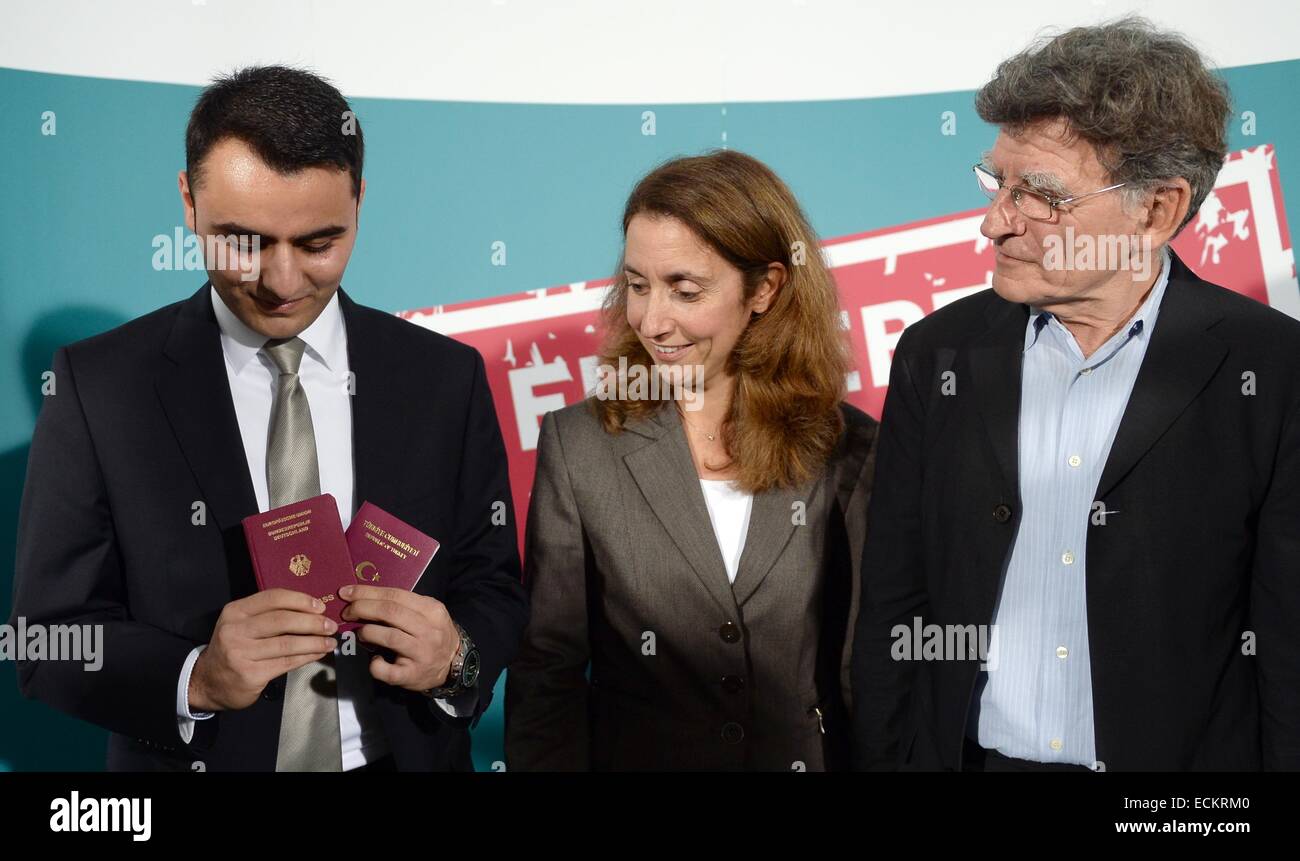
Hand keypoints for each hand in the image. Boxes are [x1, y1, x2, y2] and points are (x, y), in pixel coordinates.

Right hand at [189, 589, 337, 711]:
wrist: (208, 682)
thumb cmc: (233, 648)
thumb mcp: (242, 624)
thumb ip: (268, 615)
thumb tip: (311, 610)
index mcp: (235, 611)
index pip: (273, 598)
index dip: (300, 600)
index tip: (320, 606)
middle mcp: (235, 630)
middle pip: (282, 620)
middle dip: (312, 622)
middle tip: (331, 625)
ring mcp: (242, 653)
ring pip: (287, 643)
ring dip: (314, 642)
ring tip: (330, 641)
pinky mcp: (251, 675)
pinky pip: (286, 662)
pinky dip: (307, 657)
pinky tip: (318, 653)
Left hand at [338, 584, 458, 692]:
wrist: (453, 663)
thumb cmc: (433, 633)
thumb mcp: (427, 613)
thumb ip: (402, 605)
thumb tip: (364, 597)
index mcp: (432, 610)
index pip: (395, 595)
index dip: (367, 592)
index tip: (346, 593)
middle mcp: (429, 630)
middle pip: (390, 612)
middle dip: (362, 608)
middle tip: (347, 612)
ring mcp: (422, 653)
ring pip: (389, 637)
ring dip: (367, 632)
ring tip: (361, 633)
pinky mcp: (412, 675)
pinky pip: (388, 670)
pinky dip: (375, 665)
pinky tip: (374, 660)